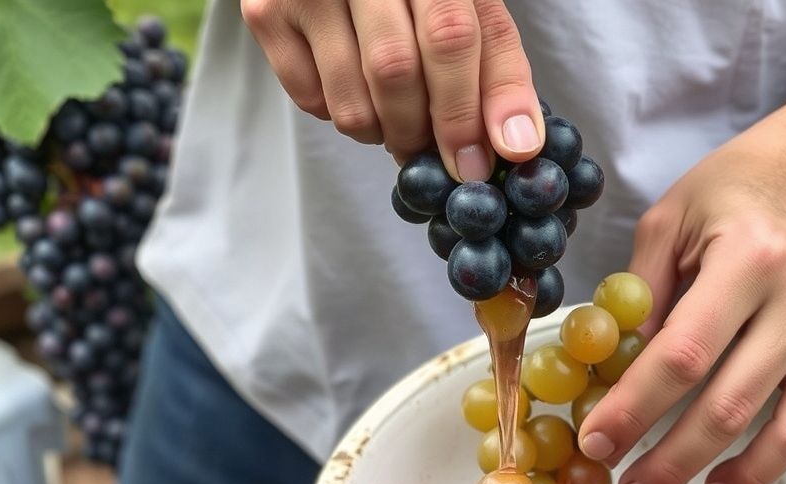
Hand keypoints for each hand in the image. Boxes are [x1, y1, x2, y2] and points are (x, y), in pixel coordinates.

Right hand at [240, 0, 543, 178]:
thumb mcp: (474, 13)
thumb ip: (500, 76)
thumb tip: (520, 149)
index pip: (449, 36)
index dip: (463, 111)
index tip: (475, 166)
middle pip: (395, 73)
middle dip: (422, 133)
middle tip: (433, 150)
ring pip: (351, 105)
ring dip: (384, 134)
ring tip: (398, 116)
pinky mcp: (265, 11)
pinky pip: (311, 102)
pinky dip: (342, 115)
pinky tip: (357, 88)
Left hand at [578, 130, 785, 483]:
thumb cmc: (734, 196)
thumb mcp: (669, 220)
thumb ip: (638, 294)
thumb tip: (607, 368)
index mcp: (749, 258)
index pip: (682, 353)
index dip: (634, 406)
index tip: (595, 440)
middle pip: (724, 403)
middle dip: (664, 456)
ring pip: (766, 429)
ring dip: (702, 470)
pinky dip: (759, 468)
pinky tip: (717, 483)